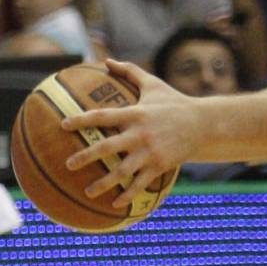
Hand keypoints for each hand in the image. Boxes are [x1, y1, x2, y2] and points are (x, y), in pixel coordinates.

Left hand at [62, 60, 200, 207]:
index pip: (104, 116)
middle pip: (108, 146)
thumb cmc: (174, 102)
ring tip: (88, 192)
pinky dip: (128, 194)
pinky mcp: (161, 165)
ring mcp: (151, 151)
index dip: (82, 120)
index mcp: (136, 114)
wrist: (203, 122)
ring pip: (123, 170)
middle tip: (68, 165)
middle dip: (86, 156)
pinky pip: (141, 183)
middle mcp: (141, 133)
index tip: (63, 125)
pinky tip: (115, 204)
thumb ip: (129, 72)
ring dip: (104, 183)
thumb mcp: (153, 84)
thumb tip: (107, 61)